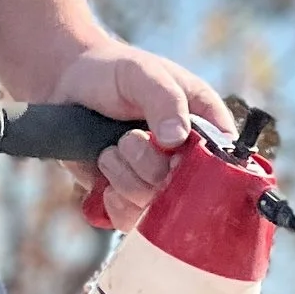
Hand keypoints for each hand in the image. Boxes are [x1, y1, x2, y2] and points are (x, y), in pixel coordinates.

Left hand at [55, 42, 235, 231]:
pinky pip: (131, 220)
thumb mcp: (143, 73)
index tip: (171, 155)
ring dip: (126, 179)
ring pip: (154, 208)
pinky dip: (114, 202)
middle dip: (150, 168)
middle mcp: (187, 160)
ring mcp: (158, 182)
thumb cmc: (115, 73)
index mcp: (206, 126)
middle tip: (128, 139)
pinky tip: (105, 176)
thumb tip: (176, 138)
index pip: (225, 164)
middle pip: (186, 192)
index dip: (201, 169)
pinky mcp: (130, 198)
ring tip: (111, 150)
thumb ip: (164, 99)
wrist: (69, 86)